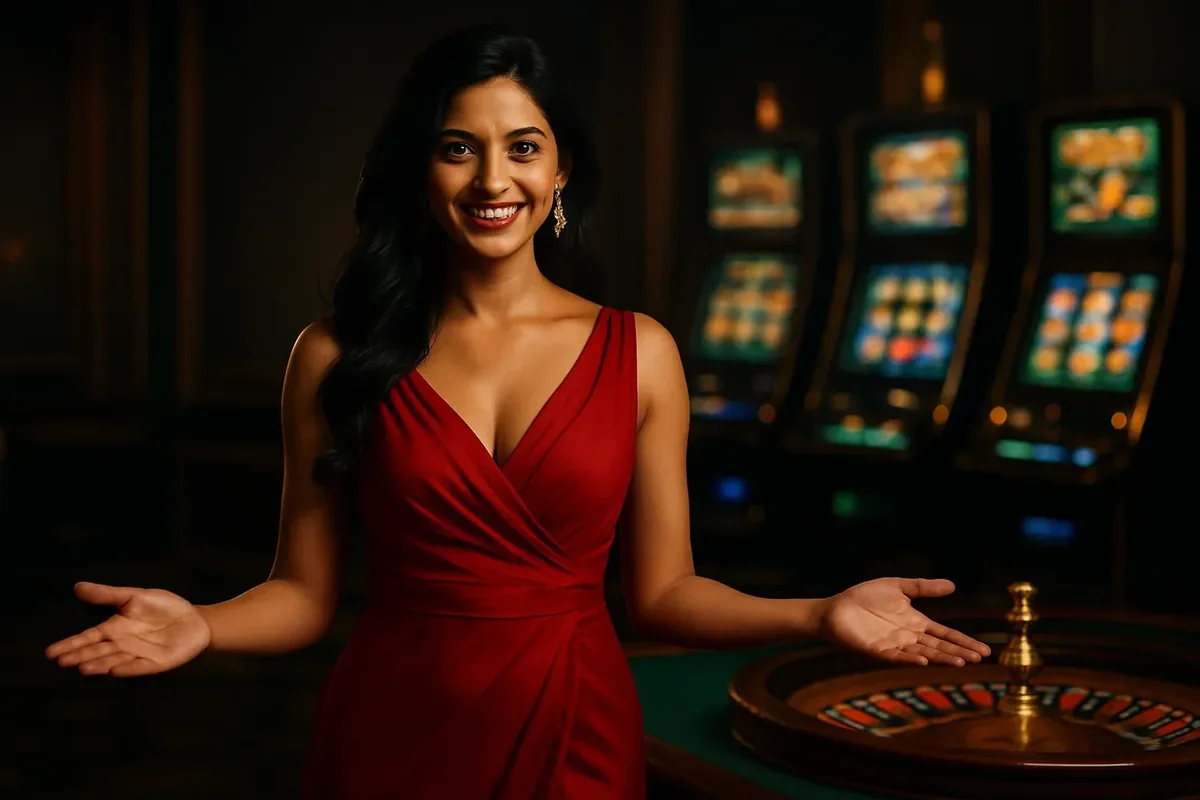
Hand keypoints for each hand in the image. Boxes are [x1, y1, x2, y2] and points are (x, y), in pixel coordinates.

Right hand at [45, 582, 211, 676]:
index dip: (71, 644)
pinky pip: (140, 667)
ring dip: (99, 665)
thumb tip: (77, 586)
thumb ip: (107, 595)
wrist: (194, 620)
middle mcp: (123, 645)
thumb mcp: (135, 596)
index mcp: (115, 629)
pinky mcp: (156, 663)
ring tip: (82, 667)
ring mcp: (138, 655)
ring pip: (114, 660)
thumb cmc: (163, 608)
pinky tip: (114, 670)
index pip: (88, 637)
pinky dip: (128, 669)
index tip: (51, 652)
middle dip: (81, 656)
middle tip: (63, 662)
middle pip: (98, 651)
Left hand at [819, 577, 990, 666]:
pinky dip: (909, 659)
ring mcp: (894, 645)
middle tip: (979, 658)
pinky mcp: (877, 650)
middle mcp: (909, 637)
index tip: (984, 650)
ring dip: (940, 658)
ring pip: (923, 653)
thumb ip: (923, 587)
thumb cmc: (865, 597)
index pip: (946, 634)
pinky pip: (896, 656)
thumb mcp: (898, 587)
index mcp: (916, 622)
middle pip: (939, 646)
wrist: (837, 607)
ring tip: (959, 662)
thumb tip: (953, 585)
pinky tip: (922, 660)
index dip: (964, 641)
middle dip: (959, 652)